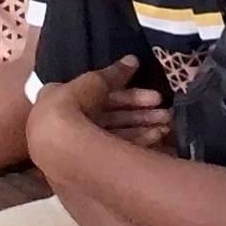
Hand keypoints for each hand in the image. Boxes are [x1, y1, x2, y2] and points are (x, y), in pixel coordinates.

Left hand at [28, 58, 172, 158]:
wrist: (58, 146)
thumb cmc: (70, 107)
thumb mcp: (94, 82)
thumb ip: (114, 73)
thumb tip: (132, 60)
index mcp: (61, 102)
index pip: (99, 96)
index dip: (127, 93)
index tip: (149, 93)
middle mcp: (68, 125)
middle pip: (110, 116)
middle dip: (139, 112)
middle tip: (164, 110)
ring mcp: (77, 147)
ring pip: (115, 133)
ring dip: (142, 126)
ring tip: (167, 123)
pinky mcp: (87, 165)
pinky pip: (114, 149)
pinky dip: (136, 141)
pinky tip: (158, 136)